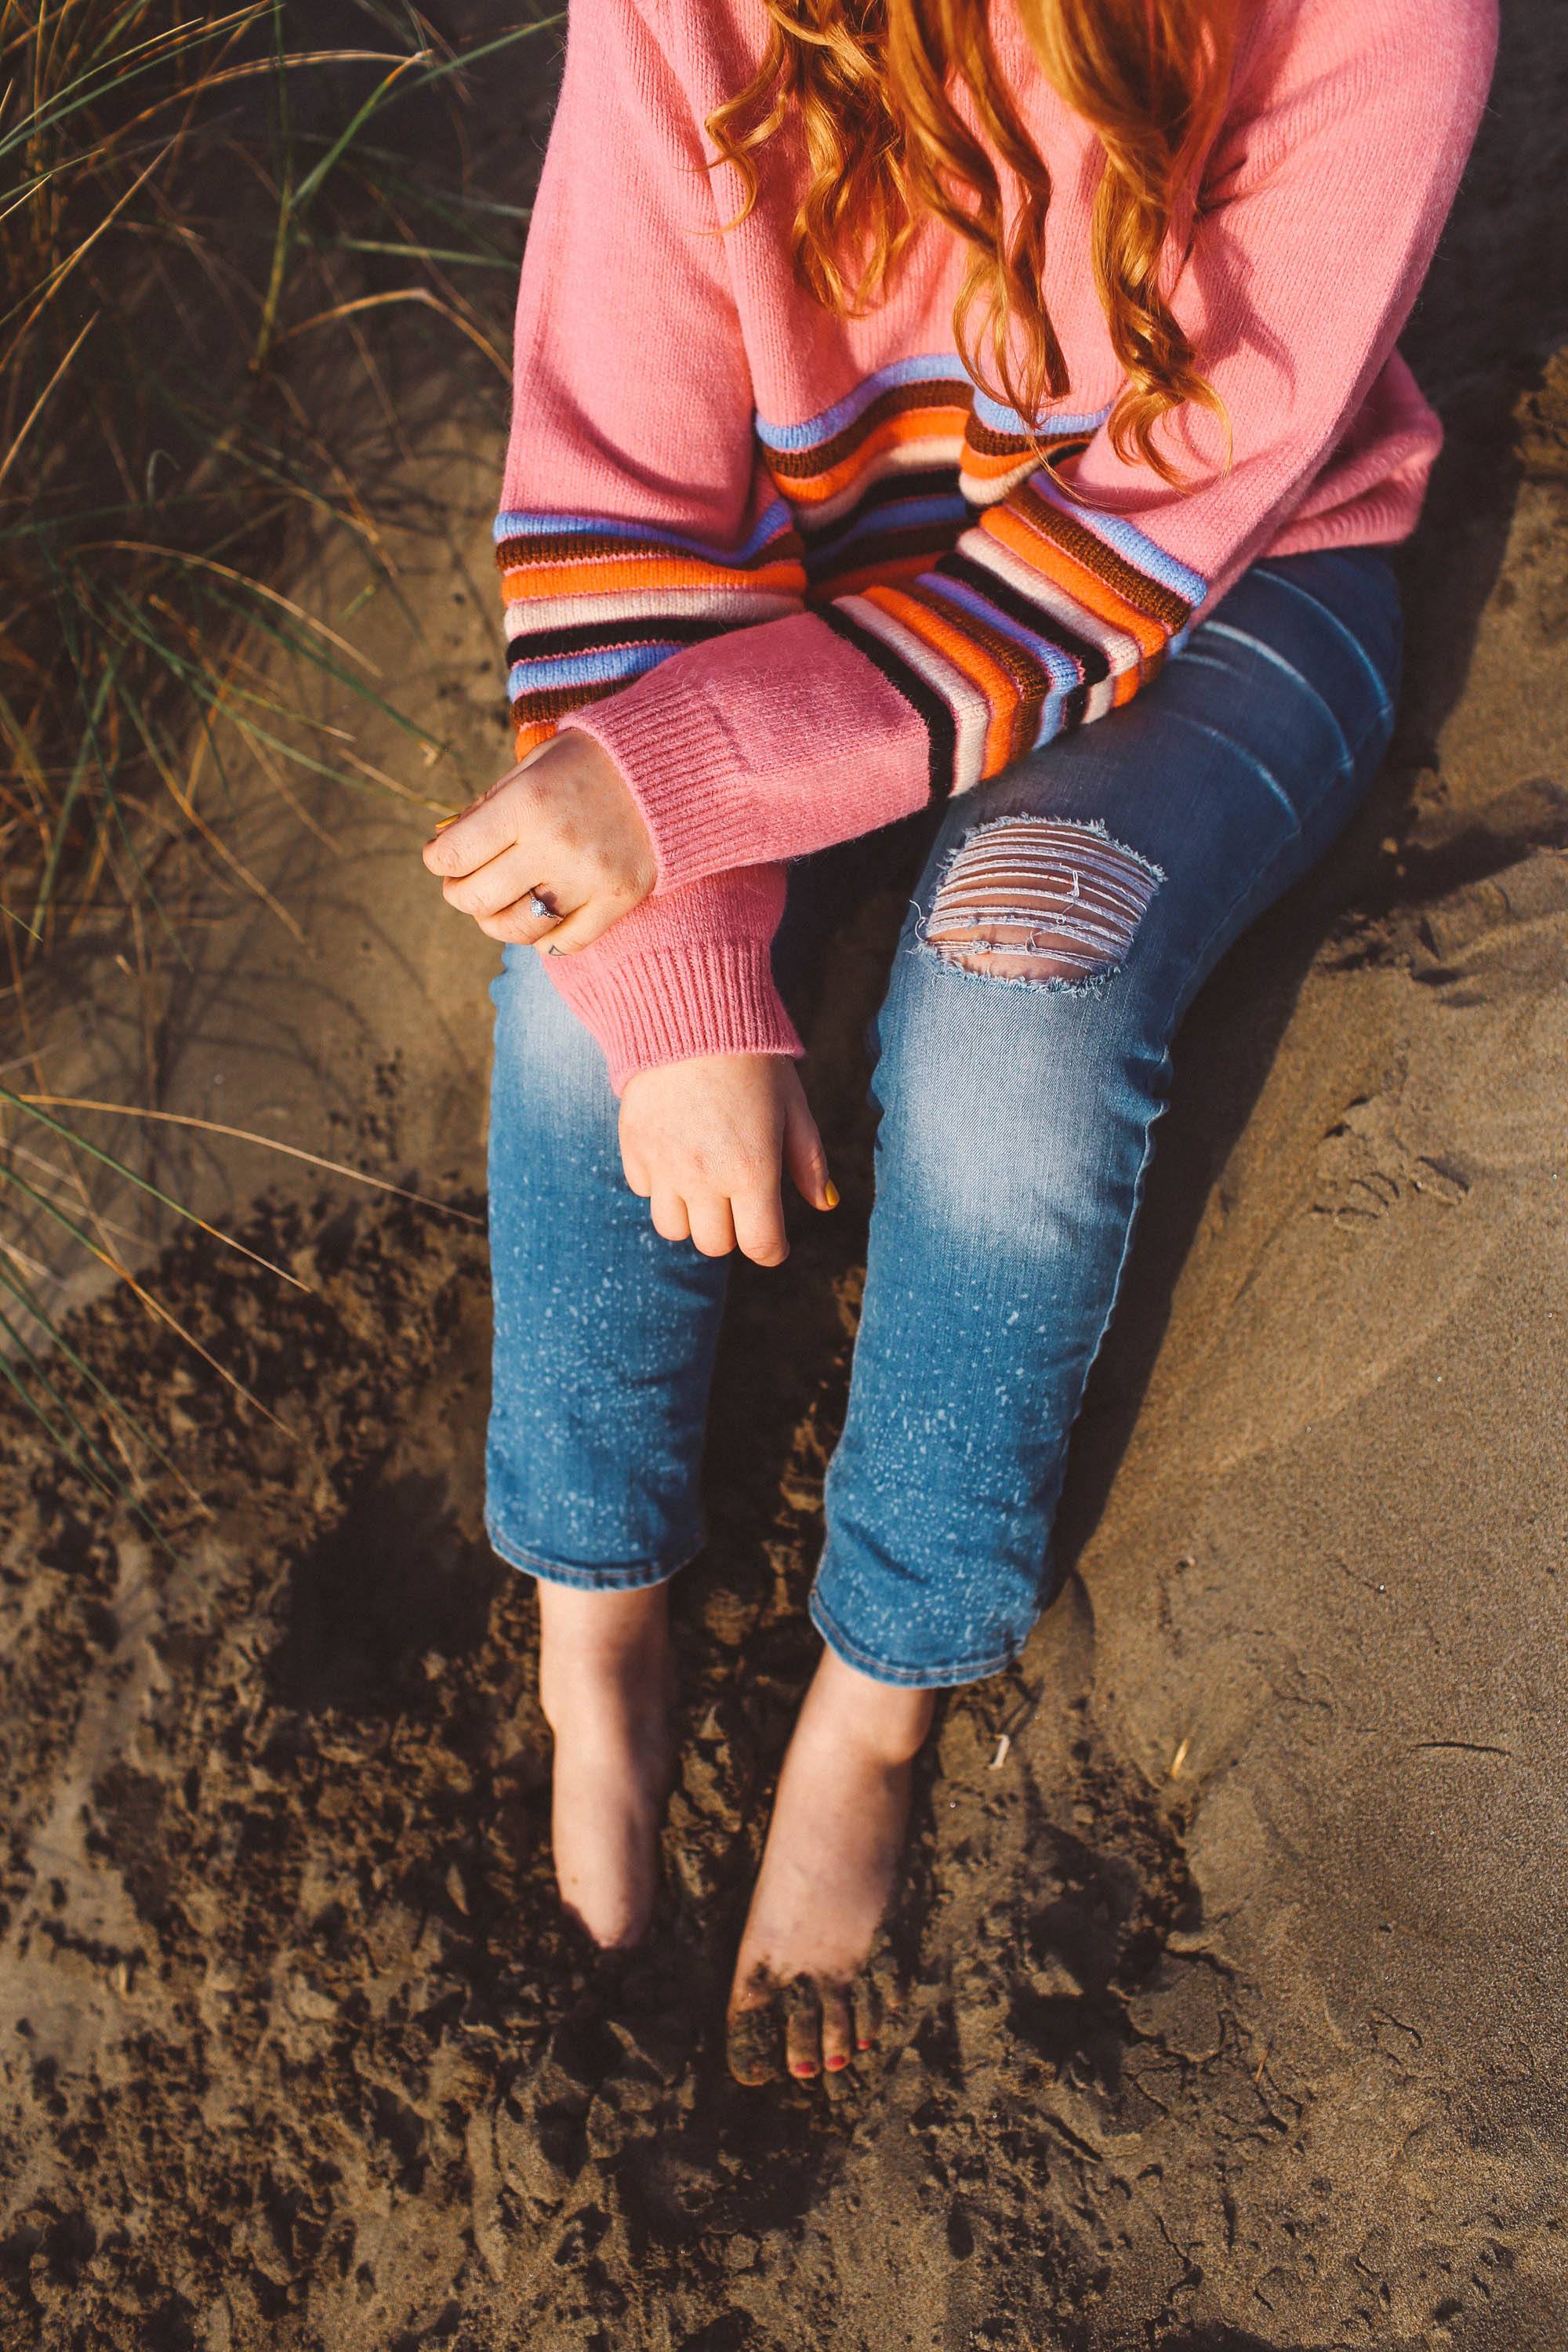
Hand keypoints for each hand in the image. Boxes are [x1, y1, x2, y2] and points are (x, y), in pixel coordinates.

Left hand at [422, 730, 655, 954]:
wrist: (668, 766)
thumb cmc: (589, 763)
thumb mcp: (531, 768)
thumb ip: (487, 809)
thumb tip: (444, 851)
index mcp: (525, 804)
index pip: (453, 855)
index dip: (437, 860)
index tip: (441, 858)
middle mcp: (554, 845)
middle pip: (478, 899)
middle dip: (460, 894)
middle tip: (462, 884)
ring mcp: (588, 878)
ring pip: (518, 929)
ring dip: (495, 923)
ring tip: (497, 907)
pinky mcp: (619, 899)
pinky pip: (565, 943)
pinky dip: (544, 938)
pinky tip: (540, 919)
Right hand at [619, 1055, 836, 1265]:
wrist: (691, 1014)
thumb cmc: (754, 1061)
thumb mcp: (793, 1108)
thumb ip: (808, 1161)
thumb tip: (824, 1205)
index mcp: (752, 1171)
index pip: (760, 1246)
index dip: (772, 1251)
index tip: (775, 1242)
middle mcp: (704, 1176)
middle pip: (714, 1245)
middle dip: (732, 1231)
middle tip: (740, 1202)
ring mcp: (664, 1165)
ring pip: (672, 1228)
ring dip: (692, 1216)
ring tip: (705, 1185)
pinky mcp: (634, 1147)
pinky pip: (646, 1190)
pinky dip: (662, 1185)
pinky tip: (677, 1154)